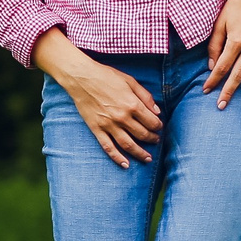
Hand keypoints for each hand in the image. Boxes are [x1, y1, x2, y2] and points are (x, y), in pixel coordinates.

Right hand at [35, 28, 162, 168]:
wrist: (81, 77)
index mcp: (132, 104)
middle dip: (152, 139)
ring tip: (148, 158)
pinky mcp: (97, 129)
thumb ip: (145, 96)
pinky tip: (125, 164)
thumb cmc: (106, 76)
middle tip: (156, 140)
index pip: (152, 122)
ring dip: (140, 153)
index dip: (158, 126)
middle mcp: (122, 117)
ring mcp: (108, 125)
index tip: (159, 127)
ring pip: (128, 144)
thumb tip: (157, 111)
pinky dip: (117, 157)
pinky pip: (108, 147)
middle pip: (142, 134)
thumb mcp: (130, 81)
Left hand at [203, 0, 240, 108]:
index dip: (213, 80)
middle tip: (221, 106)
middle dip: (229, 92)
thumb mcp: (219, 23)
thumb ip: (215, 45)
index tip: (206, 91)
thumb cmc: (234, 5)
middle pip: (239, 74)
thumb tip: (213, 66)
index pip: (222, 67)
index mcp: (236, 41)